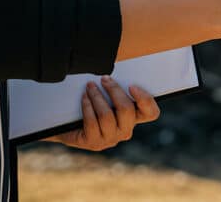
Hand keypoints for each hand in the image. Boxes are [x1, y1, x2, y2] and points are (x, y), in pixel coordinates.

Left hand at [45, 76, 159, 150]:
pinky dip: (87, 106)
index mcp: (134, 119)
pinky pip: (92, 121)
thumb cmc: (92, 109)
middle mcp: (125, 131)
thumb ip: (116, 92)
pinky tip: (84, 98)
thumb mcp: (108, 99)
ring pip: (106, 115)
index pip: (151, 113)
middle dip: (114, 90)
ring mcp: (110, 139)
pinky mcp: (93, 143)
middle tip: (104, 79)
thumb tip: (114, 77)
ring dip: (97, 96)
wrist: (69, 128)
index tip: (132, 86)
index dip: (145, 100)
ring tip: (90, 86)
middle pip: (126, 109)